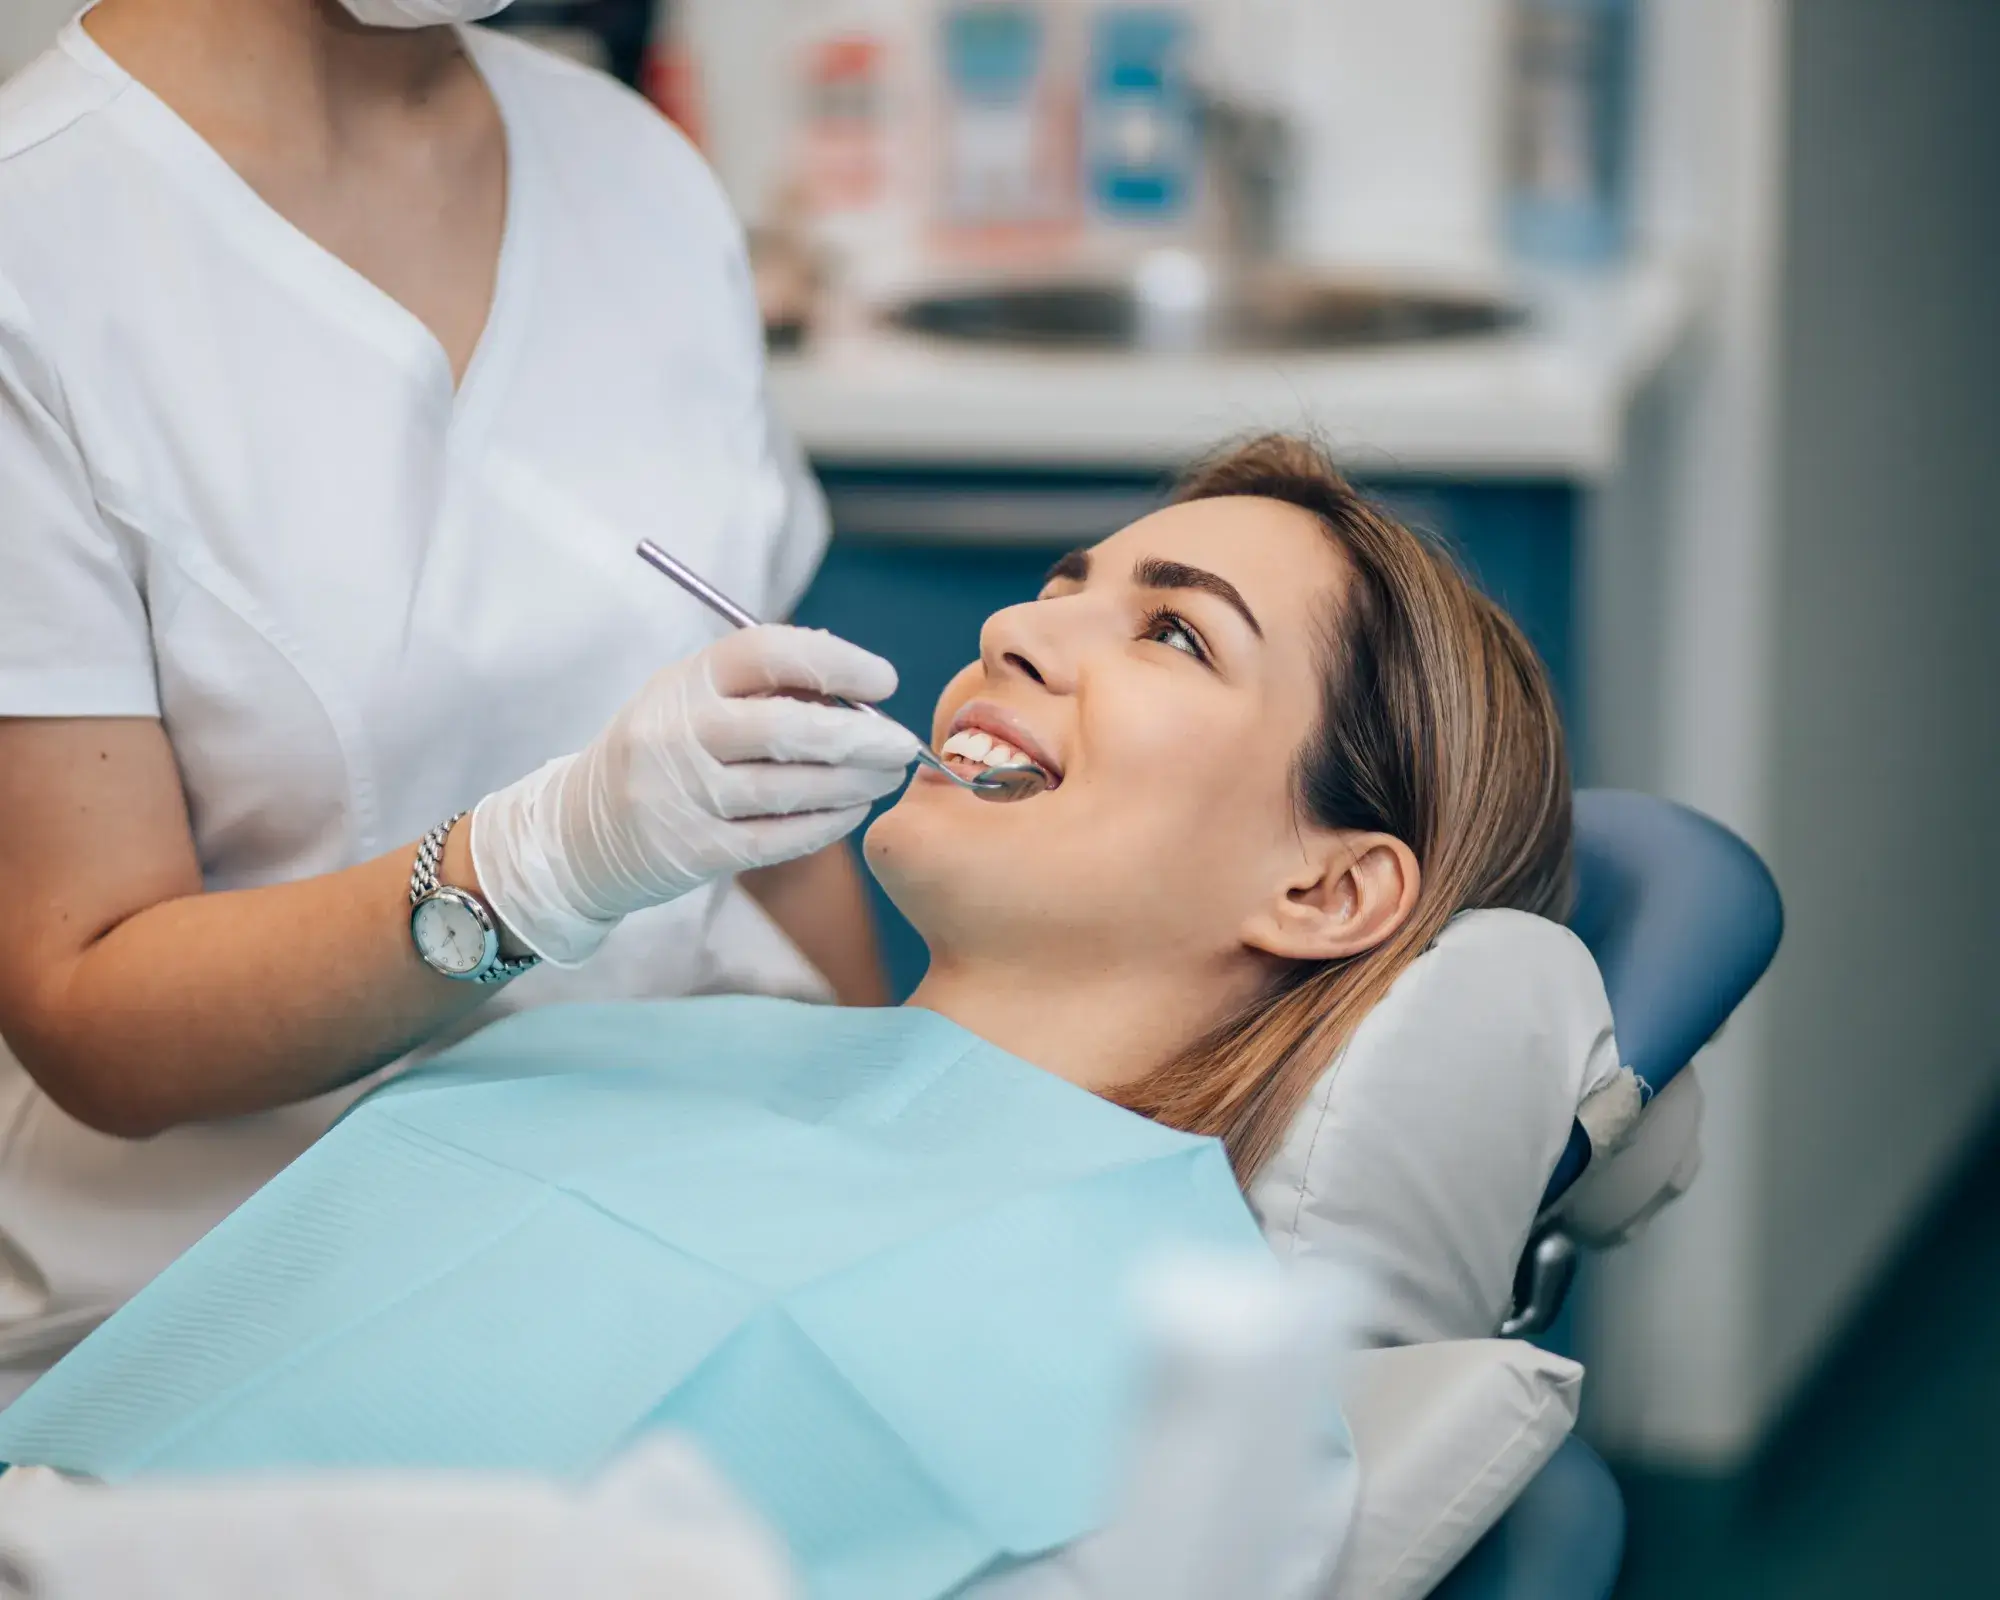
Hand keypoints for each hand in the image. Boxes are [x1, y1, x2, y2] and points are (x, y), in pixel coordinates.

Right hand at [472, 626, 918, 964]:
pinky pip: (778, 838)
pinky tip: (852, 812)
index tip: (884, 680)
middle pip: (788, 729)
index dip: (835, 662)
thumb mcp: (692, 701)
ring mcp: (682, 796)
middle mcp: (677, 733)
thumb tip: (861, 693)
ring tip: (886, 777)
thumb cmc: (663, 752)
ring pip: (791, 789)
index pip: (767, 653)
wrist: (578, 833)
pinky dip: (826, 825)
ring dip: (853, 784)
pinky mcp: (692, 851)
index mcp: (684, 680)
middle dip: (861, 737)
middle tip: (903, 744)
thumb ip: (764, 689)